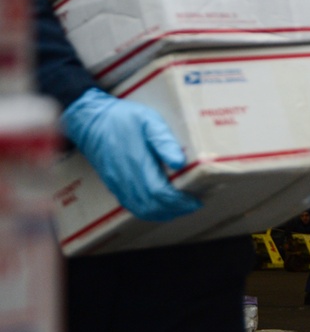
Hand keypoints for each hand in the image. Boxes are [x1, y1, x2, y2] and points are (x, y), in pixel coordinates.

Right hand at [61, 88, 200, 220]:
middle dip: (176, 210)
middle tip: (194, 204)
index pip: (160, 193)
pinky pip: (131, 206)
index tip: (196, 201)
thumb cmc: (123, 118)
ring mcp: (117, 183)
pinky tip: (162, 207)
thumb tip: (179, 163)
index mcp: (137, 161)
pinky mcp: (113, 185)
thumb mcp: (149, 120)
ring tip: (182, 207)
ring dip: (164, 213)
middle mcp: (125, 177)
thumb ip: (164, 141)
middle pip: (152, 206)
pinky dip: (150, 212)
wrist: (91, 120)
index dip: (180, 201)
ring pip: (141, 210)